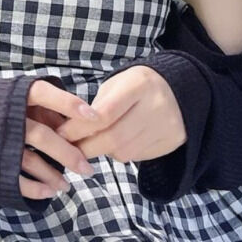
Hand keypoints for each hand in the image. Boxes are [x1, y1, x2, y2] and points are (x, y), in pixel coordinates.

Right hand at [19, 80, 98, 200]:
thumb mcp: (11, 99)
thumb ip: (40, 107)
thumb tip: (75, 119)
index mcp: (10, 95)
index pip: (42, 93)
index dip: (67, 102)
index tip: (94, 117)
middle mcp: (3, 117)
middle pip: (40, 134)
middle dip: (67, 153)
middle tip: (88, 168)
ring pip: (29, 159)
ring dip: (52, 175)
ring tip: (67, 186)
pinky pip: (15, 179)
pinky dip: (35, 188)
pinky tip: (50, 192)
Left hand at [59, 66, 185, 162]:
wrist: (181, 88)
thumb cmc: (137, 85)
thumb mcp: (116, 85)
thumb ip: (97, 106)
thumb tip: (72, 133)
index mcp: (139, 85)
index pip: (104, 114)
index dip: (79, 128)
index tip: (61, 135)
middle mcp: (156, 106)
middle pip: (113, 138)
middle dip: (86, 147)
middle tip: (69, 150)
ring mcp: (167, 126)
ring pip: (124, 152)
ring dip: (104, 151)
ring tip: (95, 142)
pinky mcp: (172, 142)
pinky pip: (137, 157)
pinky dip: (122, 153)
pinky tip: (119, 142)